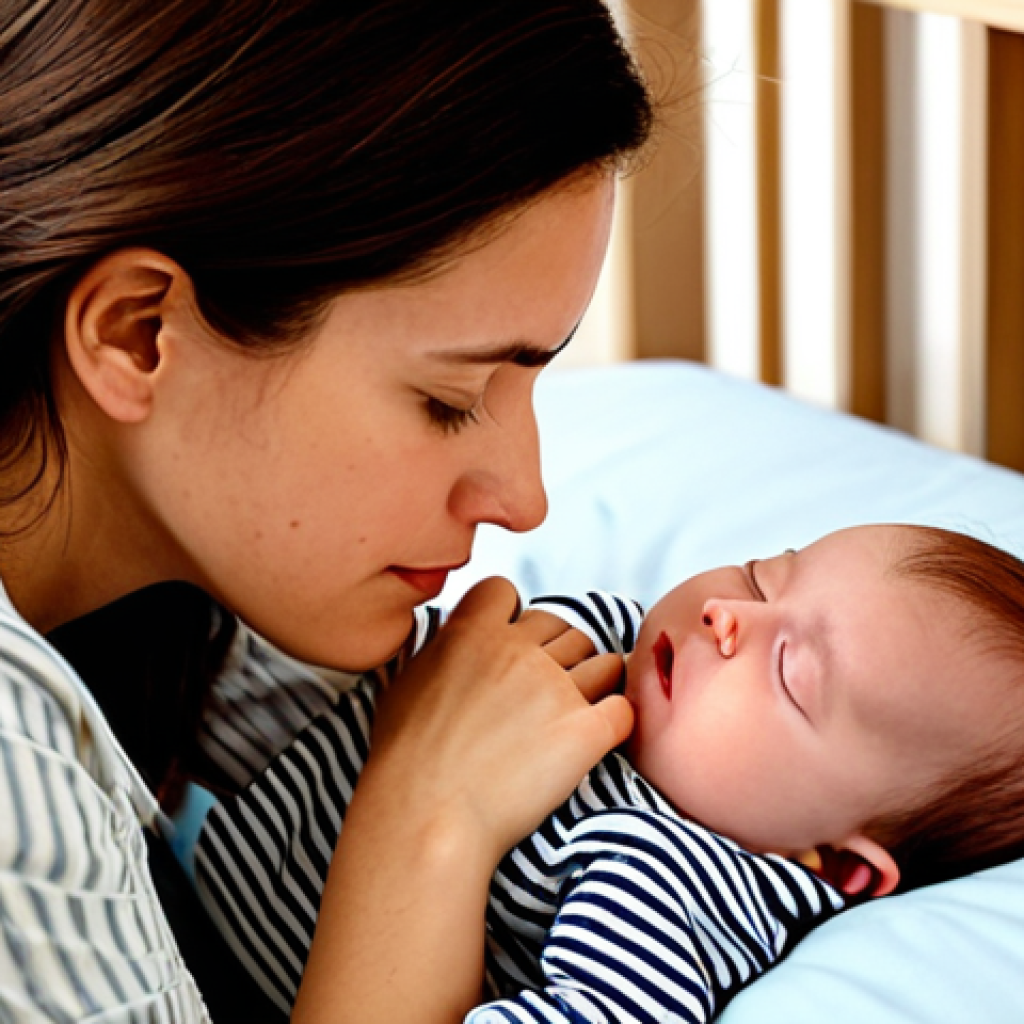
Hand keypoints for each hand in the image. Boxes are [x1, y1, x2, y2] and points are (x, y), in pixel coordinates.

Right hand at [365, 577, 632, 861]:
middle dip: (560, 655)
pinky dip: (616, 722)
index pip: (507, 591)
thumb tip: (449, 643)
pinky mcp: (584, 731)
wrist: (426, 821)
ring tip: (574, 716)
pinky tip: (598, 738)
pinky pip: (622, 709)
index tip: (511, 644)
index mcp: (471, 633)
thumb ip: (434, 652)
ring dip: (594, 685)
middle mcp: (517, 652)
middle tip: (545, 694)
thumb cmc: (404, 764)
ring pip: (602, 663)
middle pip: (564, 627)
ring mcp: (555, 689)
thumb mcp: (402, 686)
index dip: (512, 616)